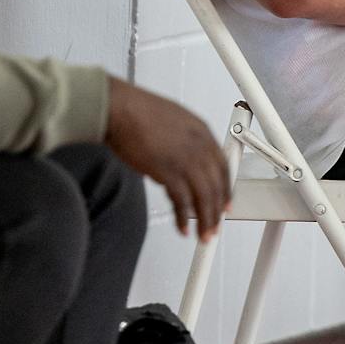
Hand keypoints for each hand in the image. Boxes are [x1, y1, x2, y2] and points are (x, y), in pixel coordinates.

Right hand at [105, 79, 230, 238]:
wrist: (119, 109)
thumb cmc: (137, 112)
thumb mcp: (173, 121)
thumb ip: (183, 141)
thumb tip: (181, 161)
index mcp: (202, 131)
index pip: (222, 166)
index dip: (225, 188)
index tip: (224, 202)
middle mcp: (199, 145)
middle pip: (216, 185)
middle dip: (217, 210)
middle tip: (215, 225)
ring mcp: (185, 159)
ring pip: (204, 197)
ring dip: (206, 219)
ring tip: (204, 234)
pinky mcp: (168, 171)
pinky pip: (182, 202)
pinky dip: (183, 218)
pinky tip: (182, 227)